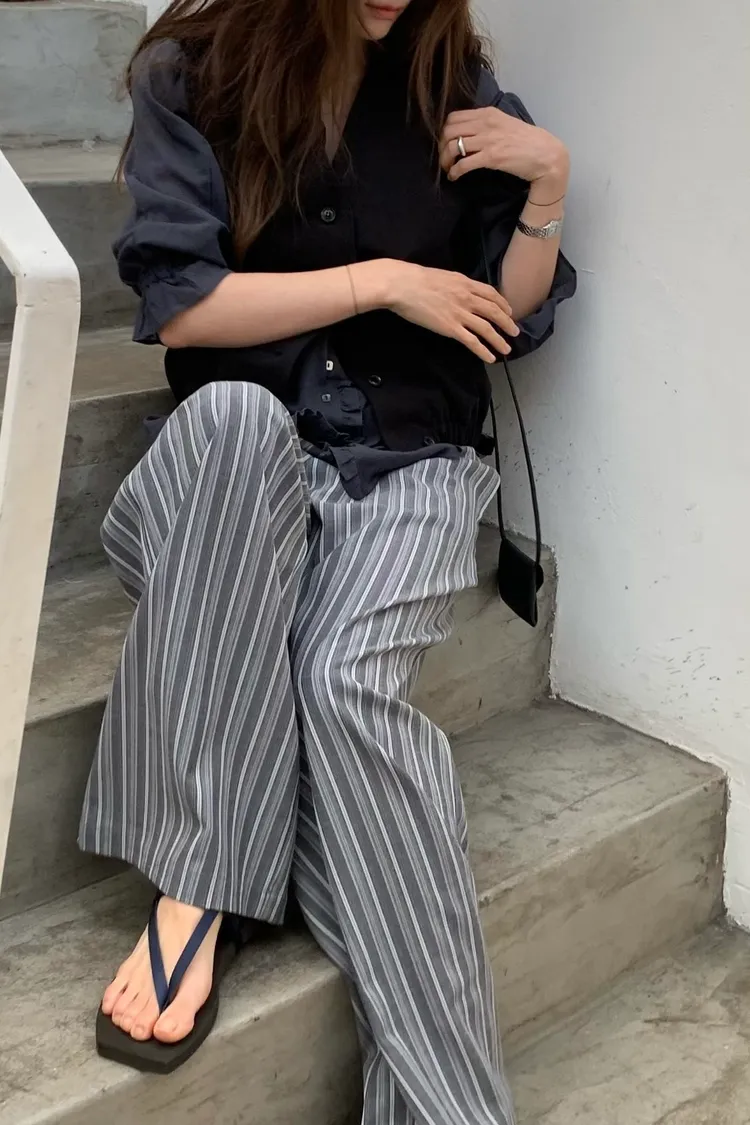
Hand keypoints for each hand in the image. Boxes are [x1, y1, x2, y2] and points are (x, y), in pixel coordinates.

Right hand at [378, 260, 519, 362]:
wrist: (403, 285)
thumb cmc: (416, 279)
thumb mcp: (443, 277)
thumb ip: (456, 285)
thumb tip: (459, 291)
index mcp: (465, 283)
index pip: (491, 294)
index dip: (503, 304)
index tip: (508, 311)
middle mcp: (467, 298)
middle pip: (495, 311)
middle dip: (507, 323)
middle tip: (515, 332)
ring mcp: (460, 314)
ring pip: (487, 328)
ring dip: (499, 340)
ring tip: (507, 349)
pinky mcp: (451, 328)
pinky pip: (473, 342)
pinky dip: (483, 351)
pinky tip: (490, 358)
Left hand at [440, 107, 568, 193]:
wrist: (546, 155)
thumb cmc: (527, 142)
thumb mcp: (504, 125)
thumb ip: (486, 126)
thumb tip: (467, 136)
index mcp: (488, 113)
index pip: (454, 117)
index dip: (444, 131)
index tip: (445, 144)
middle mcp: (486, 123)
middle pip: (449, 130)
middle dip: (441, 146)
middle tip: (444, 158)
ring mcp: (488, 140)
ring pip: (452, 147)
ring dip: (445, 161)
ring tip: (448, 169)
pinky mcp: (491, 157)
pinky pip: (463, 164)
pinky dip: (454, 172)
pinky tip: (454, 177)